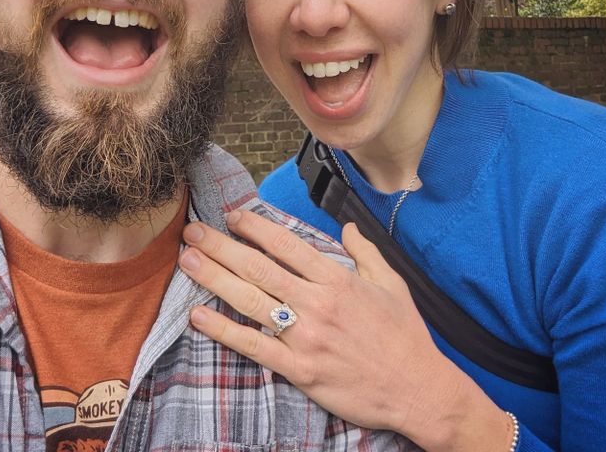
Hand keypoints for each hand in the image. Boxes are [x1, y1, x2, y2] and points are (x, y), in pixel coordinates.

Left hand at [179, 209, 510, 448]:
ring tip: (187, 260)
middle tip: (193, 231)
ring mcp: (306, 338)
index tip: (232, 216)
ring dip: (214, 279)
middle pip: (259, 268)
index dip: (256, 227)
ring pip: (250, 301)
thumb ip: (365, 252)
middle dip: (221, 246)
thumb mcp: (392, 284)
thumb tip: (347, 227)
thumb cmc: (405, 337)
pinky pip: (254, 346)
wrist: (418, 389)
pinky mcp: (300, 370)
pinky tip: (198, 316)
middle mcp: (318, 304)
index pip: (287, 245)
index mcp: (338, 280)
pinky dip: (224, 331)